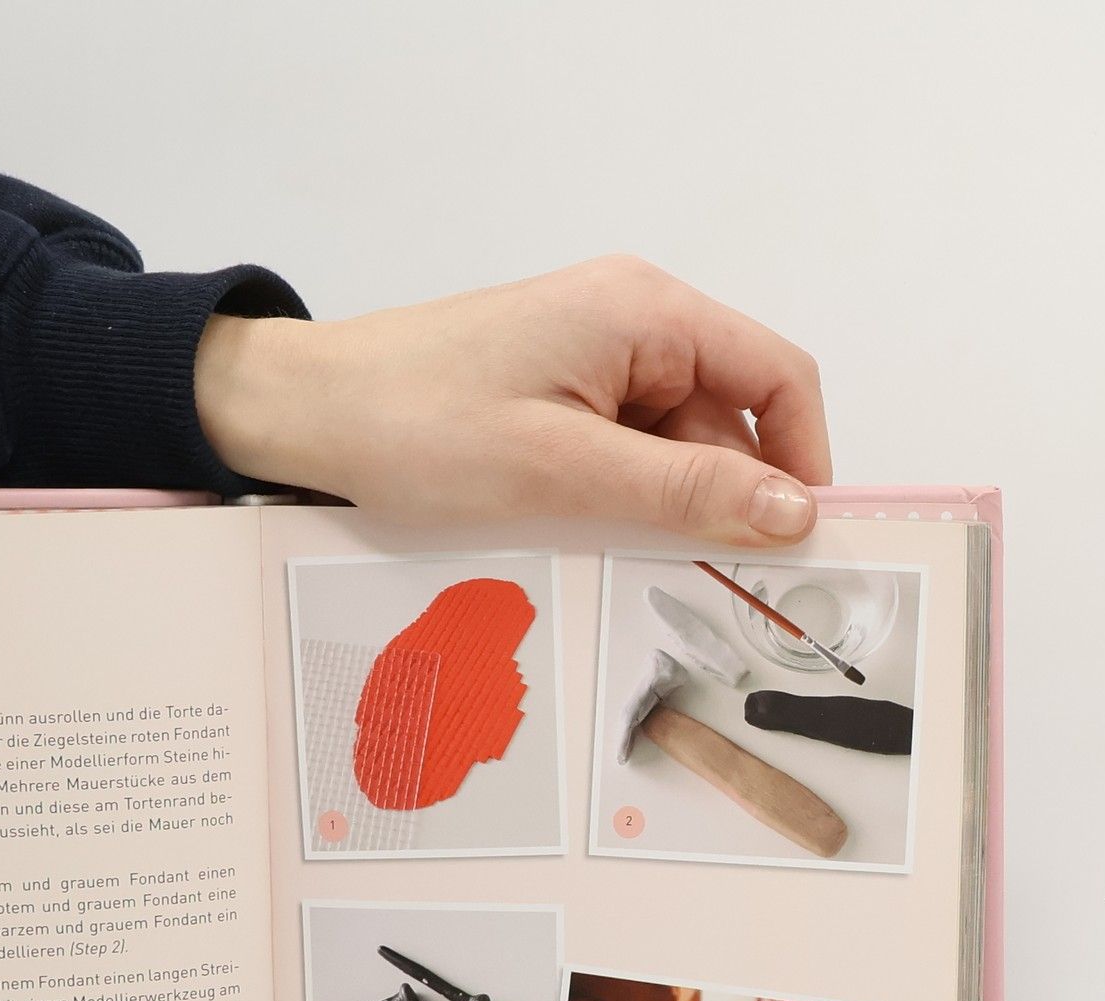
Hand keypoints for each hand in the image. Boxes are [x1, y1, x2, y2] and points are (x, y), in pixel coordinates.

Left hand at [196, 255, 830, 543]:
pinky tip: (580, 539)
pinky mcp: (549, 395)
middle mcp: (629, 322)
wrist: (302, 412)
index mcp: (645, 313)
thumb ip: (682, 489)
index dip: (802, 460)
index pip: (777, 376)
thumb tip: (793, 512)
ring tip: (615, 560)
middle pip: (725, 417)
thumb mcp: (561, 469)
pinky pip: (615, 450)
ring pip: (668, 444)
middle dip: (721, 497)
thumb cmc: (415, 424)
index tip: (795, 545)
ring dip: (660, 506)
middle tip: (701, 584)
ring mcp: (586, 359)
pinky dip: (614, 498)